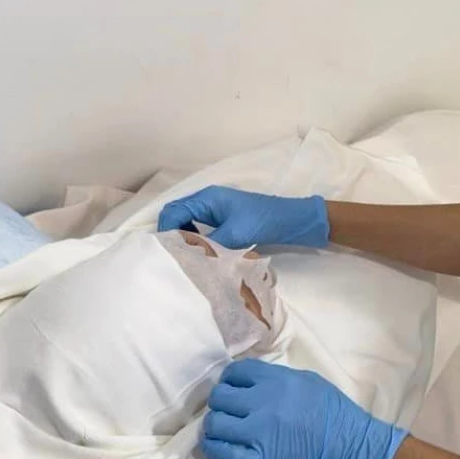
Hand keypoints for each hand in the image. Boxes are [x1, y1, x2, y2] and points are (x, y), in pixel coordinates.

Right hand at [158, 186, 329, 248]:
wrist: (293, 221)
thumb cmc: (266, 220)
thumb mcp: (235, 234)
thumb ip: (208, 244)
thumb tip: (187, 257)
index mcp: (207, 198)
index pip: (172, 212)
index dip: (165, 232)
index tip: (167, 253)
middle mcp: (207, 202)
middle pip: (176, 218)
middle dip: (172, 237)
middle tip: (174, 259)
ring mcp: (215, 212)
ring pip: (188, 226)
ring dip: (184, 241)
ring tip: (186, 260)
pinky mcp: (224, 223)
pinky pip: (201, 232)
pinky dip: (197, 243)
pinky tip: (201, 257)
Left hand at [201, 359, 406, 458]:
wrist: (349, 446)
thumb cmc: (332, 412)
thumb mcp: (307, 382)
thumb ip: (276, 378)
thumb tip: (249, 382)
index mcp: (279, 380)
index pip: (237, 372)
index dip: (231, 379)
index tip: (233, 386)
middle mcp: (264, 402)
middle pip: (221, 396)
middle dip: (222, 401)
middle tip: (228, 408)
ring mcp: (258, 433)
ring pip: (215, 423)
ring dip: (217, 424)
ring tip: (223, 427)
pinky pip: (220, 451)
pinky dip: (215, 447)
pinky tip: (220, 444)